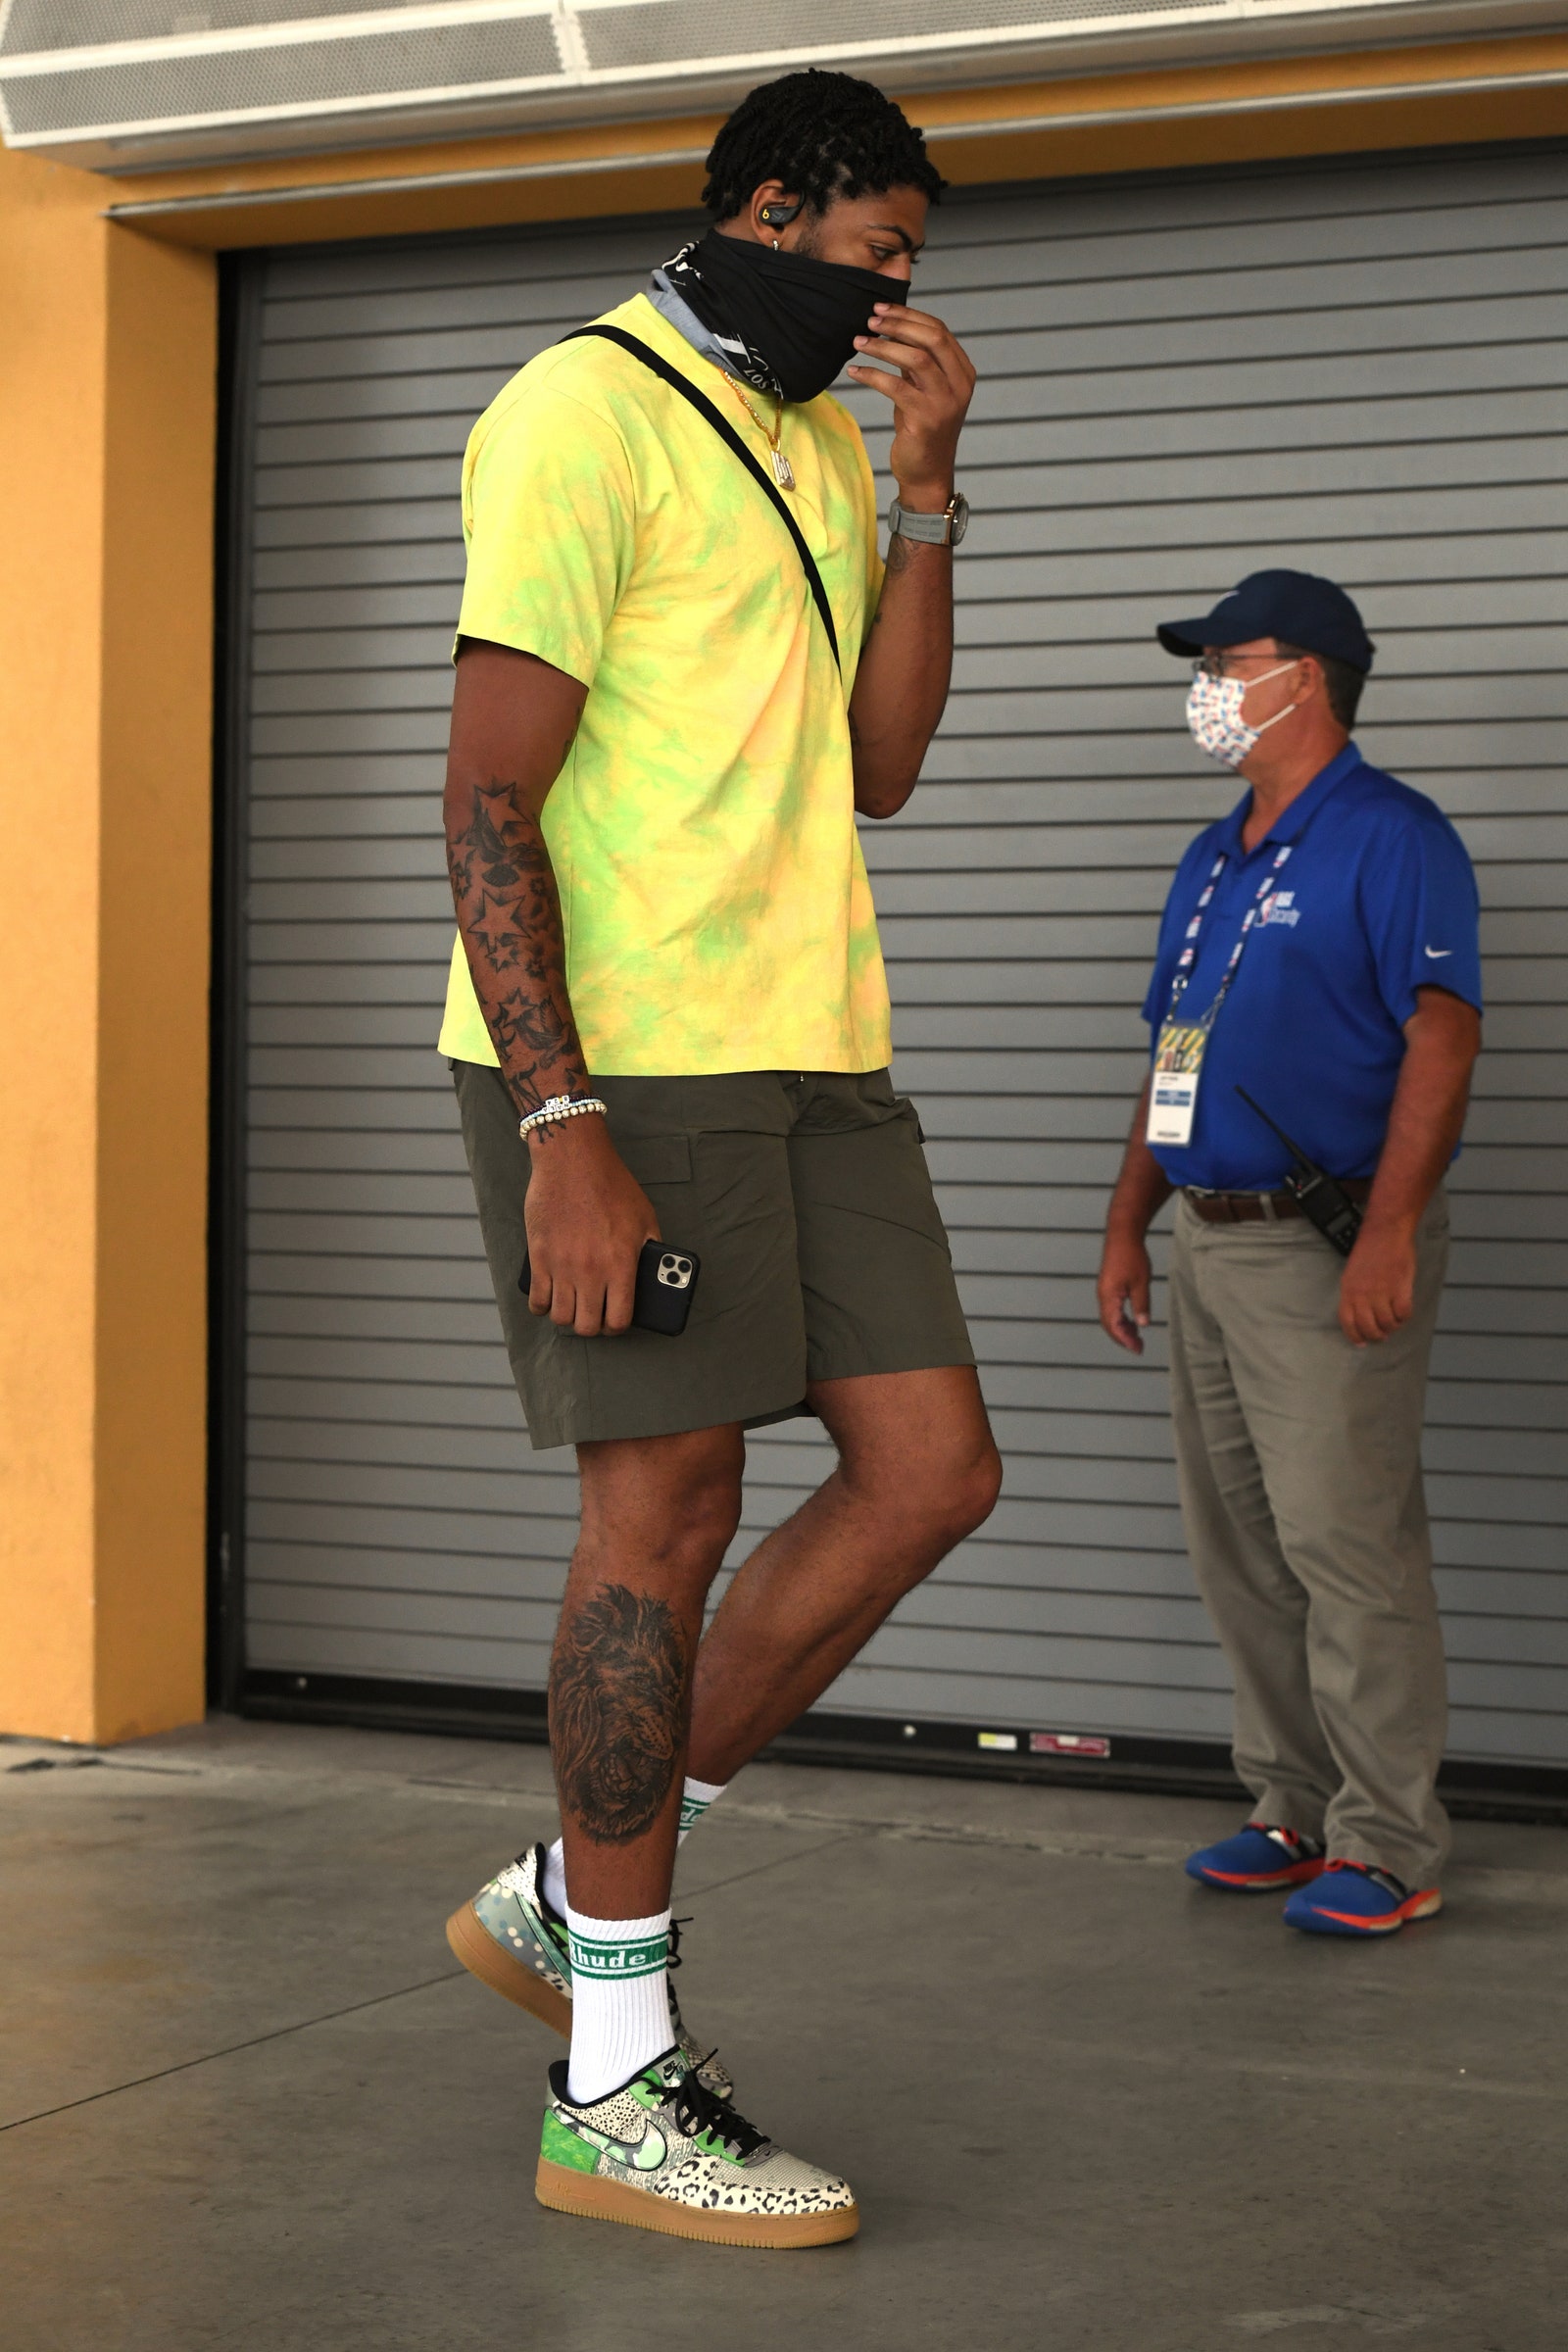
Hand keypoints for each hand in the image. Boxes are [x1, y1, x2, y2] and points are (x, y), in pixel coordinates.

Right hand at [524, 1116, 658, 1336]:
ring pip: (561, 1318)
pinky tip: (549, 1298)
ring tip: (573, 1305)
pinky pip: (536, 1300)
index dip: (617, 1327)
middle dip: (593, 1325)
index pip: (618, 1320)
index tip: (615, 1321)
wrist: (573, 1161)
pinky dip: (542, 1306)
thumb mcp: (645, 1218)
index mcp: (621, 1265)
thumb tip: (653, 1274)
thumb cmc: (612, 1186)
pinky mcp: (539, 1257)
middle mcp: (591, 1272)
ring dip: (568, 1317)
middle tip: (594, 1314)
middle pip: (587, 1326)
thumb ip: (650, 1251)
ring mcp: (562, 1266)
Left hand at [846, 302, 975, 505]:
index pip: (938, 330)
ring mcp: (944, 402)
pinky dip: (871, 374)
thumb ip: (917, 361)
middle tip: (870, 319)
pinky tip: (854, 371)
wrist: (927, 473)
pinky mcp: (925, 418)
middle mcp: (959, 384)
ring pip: (915, 358)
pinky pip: (895, 386)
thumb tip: (893, 327)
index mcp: (963, 372)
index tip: (882, 309)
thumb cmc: (922, 429)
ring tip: (858, 342)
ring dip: (882, 347)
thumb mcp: (923, 389)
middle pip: (931, 338)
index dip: (908, 315)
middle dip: (897, 323)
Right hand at [1098, 1229, 1152, 1354]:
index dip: (1125, 1340)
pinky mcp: (1108, 1287)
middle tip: (1139, 1347)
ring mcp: (1104, 1291)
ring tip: (1137, 1337)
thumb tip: (1143, 1324)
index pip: (1114, 1326)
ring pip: (1110, 1318)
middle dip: (1123, 1338)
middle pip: (1109, 1325)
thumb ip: (1141, 1305)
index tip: (1137, 1349)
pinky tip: (1132, 1321)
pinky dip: (1121, 1319)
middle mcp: (1103, 1296)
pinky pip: (1112, 1309)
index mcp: (1109, 1297)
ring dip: (1122, 1329)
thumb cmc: (1132, 1256)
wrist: (1123, 1234)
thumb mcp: (1142, 1283)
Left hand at [1339, 1222, 1416, 1346]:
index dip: (1355, 1336)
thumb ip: (1355, 1294)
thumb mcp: (1352, 1273)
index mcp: (1348, 1290)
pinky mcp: (1400, 1288)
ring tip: (1394, 1322)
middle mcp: (1363, 1294)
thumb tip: (1361, 1314)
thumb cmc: (1369, 1250)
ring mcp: (1382, 1292)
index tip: (1361, 1343)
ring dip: (1392, 1326)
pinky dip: (1404, 1317)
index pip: (1348, 1322)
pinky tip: (1403, 1312)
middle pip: (1368, 1327)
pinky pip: (1403, 1313)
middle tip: (1382, 1335)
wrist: (1385, 1232)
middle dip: (1376, 1336)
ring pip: (1387, 1323)